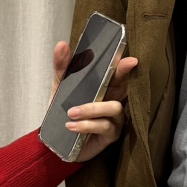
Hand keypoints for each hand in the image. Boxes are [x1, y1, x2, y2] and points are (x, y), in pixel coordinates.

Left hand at [48, 41, 138, 162]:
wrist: (56, 141)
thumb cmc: (65, 112)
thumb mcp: (60, 87)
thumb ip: (62, 67)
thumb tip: (61, 45)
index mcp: (106, 87)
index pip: (119, 74)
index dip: (124, 66)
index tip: (129, 60)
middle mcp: (114, 100)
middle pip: (126, 87)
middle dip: (122, 78)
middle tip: (116, 73)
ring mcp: (116, 118)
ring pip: (114, 107)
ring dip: (92, 109)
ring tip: (71, 112)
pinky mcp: (112, 135)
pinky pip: (104, 126)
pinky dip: (86, 125)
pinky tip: (72, 126)